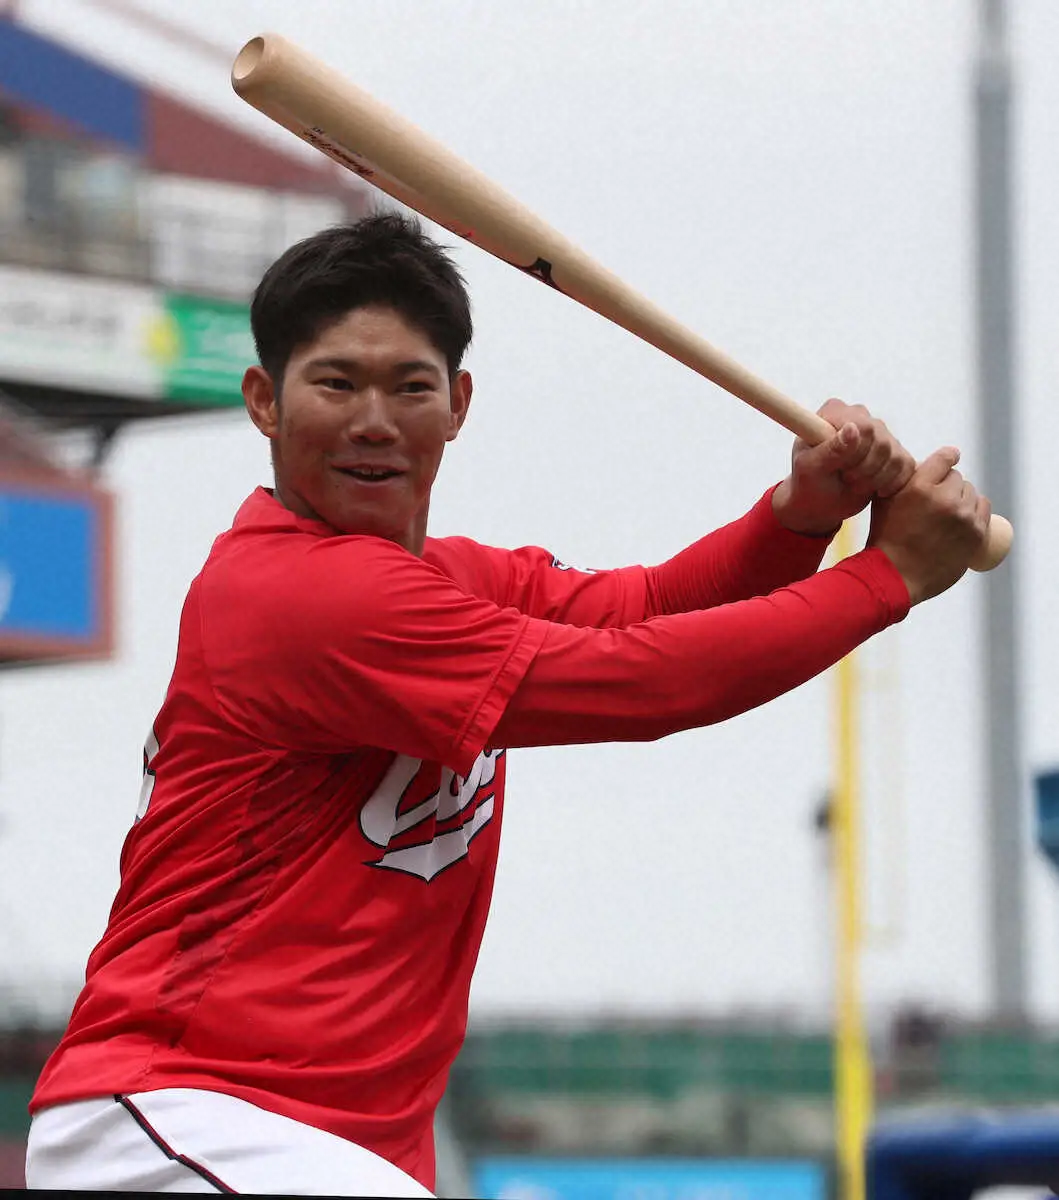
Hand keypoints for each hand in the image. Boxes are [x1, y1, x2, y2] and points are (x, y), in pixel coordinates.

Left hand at [772, 398, 916, 535]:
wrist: (819, 501)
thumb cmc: (808, 482)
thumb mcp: (811, 468)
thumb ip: (831, 449)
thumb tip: (853, 428)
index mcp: (835, 411)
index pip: (864, 427)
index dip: (857, 453)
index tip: (838, 467)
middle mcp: (860, 416)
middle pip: (882, 442)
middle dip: (864, 469)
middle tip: (845, 478)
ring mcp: (880, 433)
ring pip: (896, 456)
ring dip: (875, 479)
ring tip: (854, 484)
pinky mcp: (894, 451)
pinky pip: (906, 466)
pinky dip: (890, 484)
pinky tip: (873, 489)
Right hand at [867, 446, 990, 604]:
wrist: (895, 576)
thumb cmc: (885, 538)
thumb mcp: (884, 500)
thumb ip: (901, 477)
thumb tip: (918, 462)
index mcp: (920, 487)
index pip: (945, 458)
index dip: (947, 457)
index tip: (948, 459)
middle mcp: (945, 499)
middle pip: (957, 477)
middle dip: (947, 485)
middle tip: (935, 501)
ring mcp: (963, 517)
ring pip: (971, 492)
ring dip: (961, 497)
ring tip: (946, 513)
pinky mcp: (976, 533)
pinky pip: (983, 507)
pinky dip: (974, 509)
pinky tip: (963, 516)